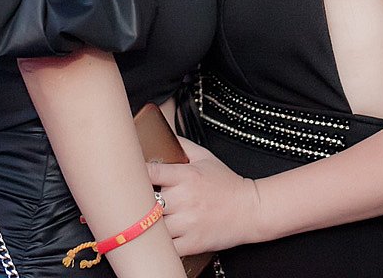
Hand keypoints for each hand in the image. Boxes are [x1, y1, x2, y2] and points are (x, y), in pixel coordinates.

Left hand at [146, 138, 263, 255]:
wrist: (251, 210)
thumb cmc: (227, 184)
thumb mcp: (206, 158)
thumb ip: (183, 146)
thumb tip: (164, 135)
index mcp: (186, 176)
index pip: (150, 172)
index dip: (136, 174)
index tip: (130, 176)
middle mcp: (184, 199)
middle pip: (147, 201)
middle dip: (141, 201)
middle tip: (137, 201)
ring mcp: (188, 223)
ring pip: (153, 227)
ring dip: (149, 224)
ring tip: (148, 219)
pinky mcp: (192, 243)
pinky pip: (166, 247)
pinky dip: (160, 244)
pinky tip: (161, 236)